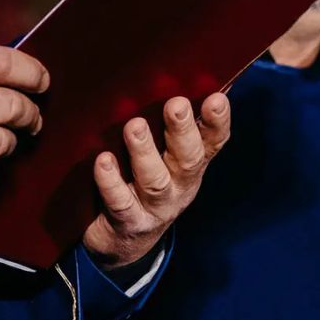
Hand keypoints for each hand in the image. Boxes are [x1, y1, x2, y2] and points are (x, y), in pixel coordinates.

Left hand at [82, 92, 229, 267]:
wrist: (123, 241)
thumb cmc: (142, 180)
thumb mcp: (165, 154)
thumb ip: (178, 123)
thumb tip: (202, 78)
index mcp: (190, 164)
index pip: (212, 142)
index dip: (217, 122)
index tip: (216, 98)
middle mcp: (179, 186)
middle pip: (187, 159)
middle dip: (182, 131)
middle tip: (176, 104)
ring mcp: (154, 207)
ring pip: (154, 180)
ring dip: (145, 151)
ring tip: (134, 126)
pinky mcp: (127, 222)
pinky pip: (120, 202)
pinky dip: (111, 181)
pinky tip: (103, 161)